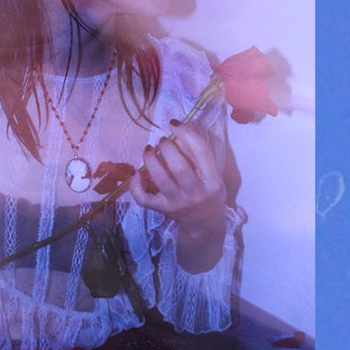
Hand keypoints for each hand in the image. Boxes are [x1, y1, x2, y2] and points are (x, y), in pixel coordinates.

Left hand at [130, 119, 232, 247]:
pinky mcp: (162, 210)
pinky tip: (136, 174)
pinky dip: (136, 186)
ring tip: (148, 149)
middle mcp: (195, 192)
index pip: (201, 152)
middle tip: (162, 139)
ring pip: (161, 180)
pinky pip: (144, 199)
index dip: (187, 134)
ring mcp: (177, 202)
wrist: (204, 225)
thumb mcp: (213, 175)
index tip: (175, 124)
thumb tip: (179, 131)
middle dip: (167, 148)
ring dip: (151, 161)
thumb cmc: (209, 193)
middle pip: (179, 167)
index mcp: (213, 180)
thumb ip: (199, 155)